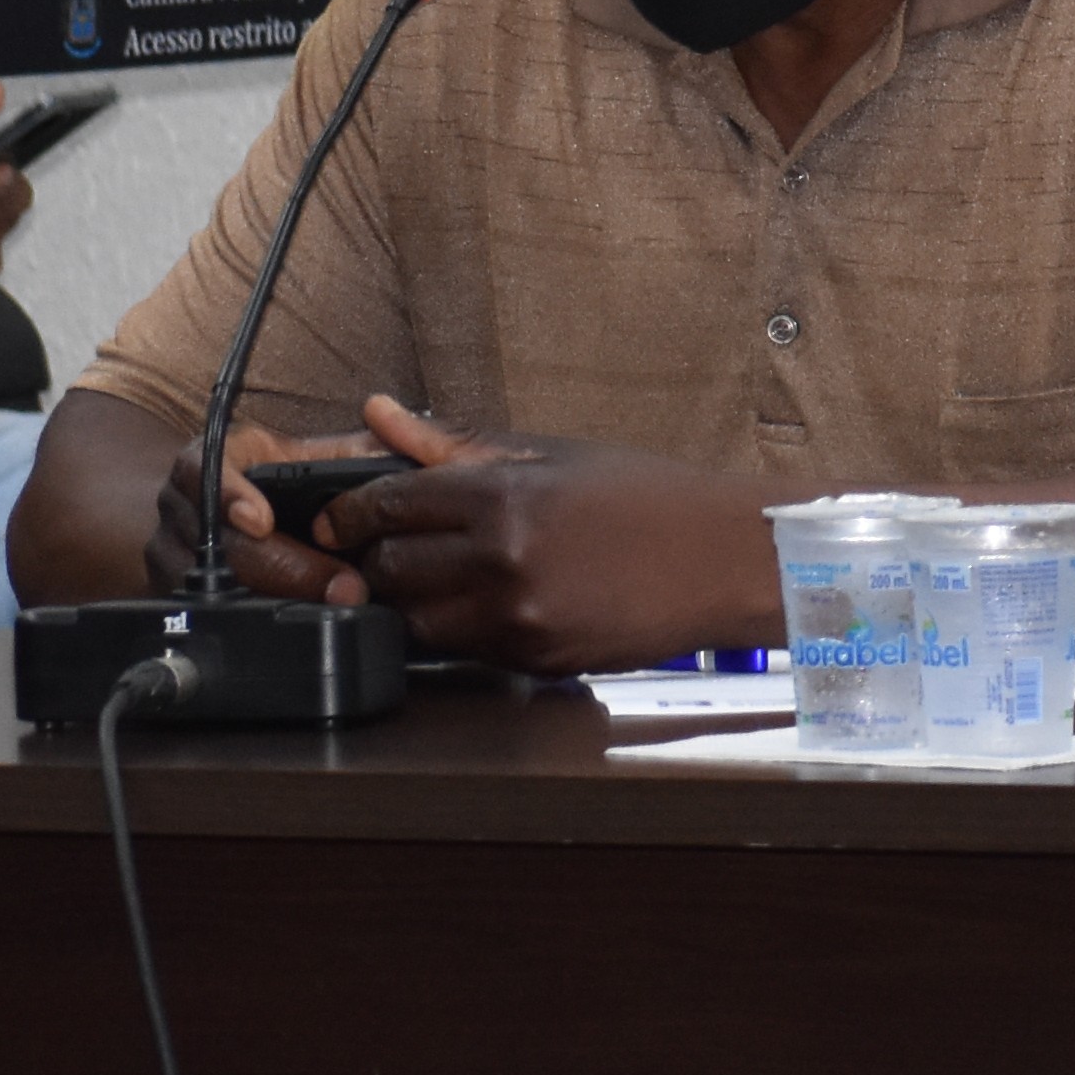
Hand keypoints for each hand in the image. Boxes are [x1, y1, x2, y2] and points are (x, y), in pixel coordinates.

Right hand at [150, 418, 389, 607]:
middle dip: (285, 566)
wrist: (237, 517)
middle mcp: (180, 505)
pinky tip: (307, 618)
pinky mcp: (177, 593)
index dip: (228, 494)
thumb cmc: (286, 482)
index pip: (201, 469)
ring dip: (280, 597)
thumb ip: (353, 450)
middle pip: (219, 542)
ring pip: (215, 585)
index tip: (262, 520)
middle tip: (343, 585)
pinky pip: (215, 612)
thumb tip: (396, 435)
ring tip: (336, 603)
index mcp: (207, 461)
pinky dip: (263, 616)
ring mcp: (171, 552)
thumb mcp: (315, 457)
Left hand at [327, 394, 780, 671]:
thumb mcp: (558, 455)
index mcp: (506, 495)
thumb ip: (458, 444)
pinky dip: (458, 626)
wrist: (732, 559)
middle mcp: (501, 560)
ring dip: (412, 598)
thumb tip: (380, 414)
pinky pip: (459, 648)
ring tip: (444, 576)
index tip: (342, 518)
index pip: (385, 506)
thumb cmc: (653, 499)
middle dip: (378, 556)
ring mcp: (515, 617)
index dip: (350, 513)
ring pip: (412, 618)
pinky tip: (490, 602)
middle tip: (398, 545)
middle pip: (386, 567)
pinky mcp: (532, 659)